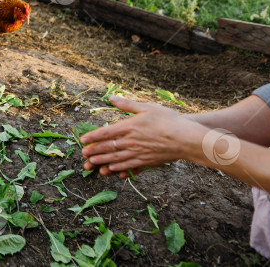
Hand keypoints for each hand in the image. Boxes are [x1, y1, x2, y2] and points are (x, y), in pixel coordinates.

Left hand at [80, 96, 205, 176]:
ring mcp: (139, 153)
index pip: (106, 132)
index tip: (82, 140)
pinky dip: (119, 169)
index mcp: (129, 127)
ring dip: (102, 161)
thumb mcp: (147, 107)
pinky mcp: (147, 162)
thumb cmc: (168, 120)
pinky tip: (112, 171)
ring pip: (116, 159)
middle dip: (94, 151)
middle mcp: (131, 142)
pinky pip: (130, 167)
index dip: (93, 137)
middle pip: (108, 147)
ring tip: (92, 164)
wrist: (187, 139)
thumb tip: (111, 97)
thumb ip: (127, 104)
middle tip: (83, 155)